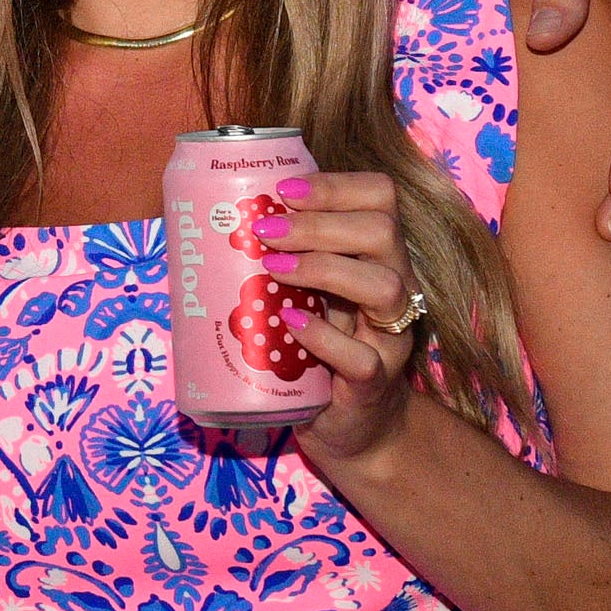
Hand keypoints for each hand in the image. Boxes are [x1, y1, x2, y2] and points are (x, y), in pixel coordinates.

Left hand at [252, 177, 426, 478]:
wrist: (352, 425)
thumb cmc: (320, 347)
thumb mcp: (307, 293)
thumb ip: (286, 257)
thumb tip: (215, 217)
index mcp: (378, 256)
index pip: (381, 198)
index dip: (336, 185)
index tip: (284, 189)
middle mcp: (396, 289)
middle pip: (383, 232)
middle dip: (318, 222)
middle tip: (265, 229)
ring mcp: (389, 339)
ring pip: (384, 287)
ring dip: (323, 268)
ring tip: (272, 268)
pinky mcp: (373, 385)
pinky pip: (362, 358)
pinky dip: (324, 337)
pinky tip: (291, 323)